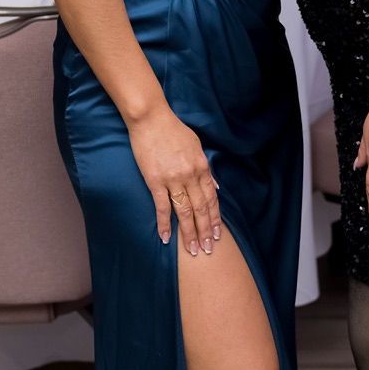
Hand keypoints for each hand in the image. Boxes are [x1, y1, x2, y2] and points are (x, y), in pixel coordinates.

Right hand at [128, 106, 220, 255]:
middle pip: (201, 209)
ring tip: (192, 249)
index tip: (217, 234)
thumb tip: (214, 186)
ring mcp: (173, 180)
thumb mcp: (196, 146)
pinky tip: (165, 238)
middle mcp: (191, 176)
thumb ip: (205, 168)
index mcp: (202, 167)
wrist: (151, 119)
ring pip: (185, 212)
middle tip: (208, 249)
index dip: (215, 218)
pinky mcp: (155, 181)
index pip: (212, 199)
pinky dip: (164, 224)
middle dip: (205, 231)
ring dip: (189, 233)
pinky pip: (162, 207)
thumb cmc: (173, 130)